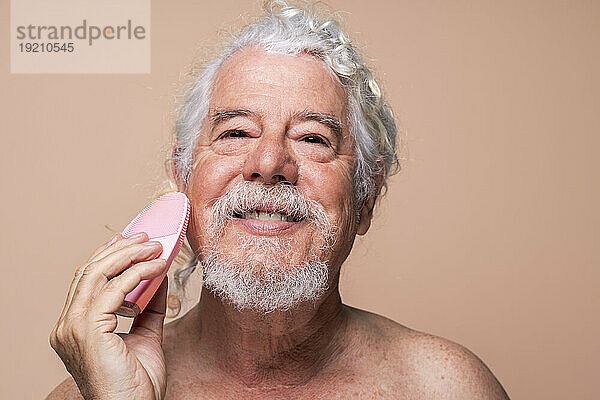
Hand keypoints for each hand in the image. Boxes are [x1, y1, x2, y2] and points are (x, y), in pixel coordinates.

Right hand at [50, 233, 168, 399]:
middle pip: (89, 272)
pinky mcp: (88, 330)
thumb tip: (157, 277)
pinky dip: (139, 272)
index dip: (108, 256)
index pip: (86, 281)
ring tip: (155, 247)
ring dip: (130, 255)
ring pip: (99, 274)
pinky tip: (158, 266)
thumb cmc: (136, 384)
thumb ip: (148, 307)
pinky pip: (116, 289)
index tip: (130, 241)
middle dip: (120, 249)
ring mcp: (73, 327)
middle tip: (145, 237)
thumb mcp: (145, 336)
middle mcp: (67, 325)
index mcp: (74, 328)